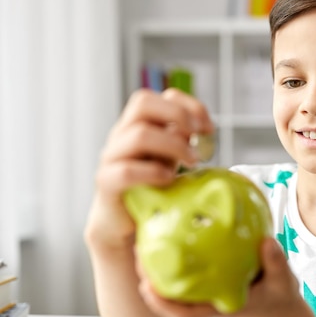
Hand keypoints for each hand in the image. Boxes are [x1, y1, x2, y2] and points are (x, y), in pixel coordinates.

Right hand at [85, 88, 212, 249]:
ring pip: (139, 135)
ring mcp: (112, 156)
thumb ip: (181, 139)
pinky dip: (153, 173)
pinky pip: (126, 171)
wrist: (122, 220)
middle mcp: (123, 133)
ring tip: (191, 162)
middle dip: (178, 115)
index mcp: (140, 123)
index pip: (163, 96)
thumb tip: (202, 128)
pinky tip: (168, 180)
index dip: (191, 106)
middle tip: (198, 138)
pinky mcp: (107, 182)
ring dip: (173, 146)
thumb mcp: (170, 156)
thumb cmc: (150, 184)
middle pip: (143, 103)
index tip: (209, 129)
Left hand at [138, 238, 311, 316]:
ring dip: (159, 267)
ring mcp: (209, 293)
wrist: (283, 309)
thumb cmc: (280, 298)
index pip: (186, 314)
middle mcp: (210, 301)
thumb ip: (275, 262)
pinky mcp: (212, 283)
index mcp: (222, 306)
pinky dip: (179, 257)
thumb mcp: (283, 281)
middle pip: (172, 298)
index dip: (162, 304)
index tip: (145, 286)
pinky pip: (190, 272)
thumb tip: (266, 241)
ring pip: (177, 284)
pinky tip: (176, 234)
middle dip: (150, 280)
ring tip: (148, 240)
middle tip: (138, 254)